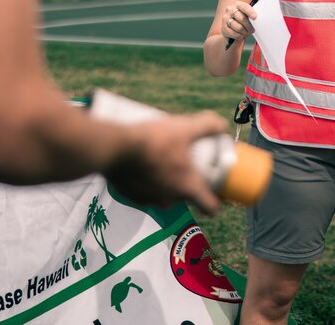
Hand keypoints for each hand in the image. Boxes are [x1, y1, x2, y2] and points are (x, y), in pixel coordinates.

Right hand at [107, 111, 229, 213]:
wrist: (112, 148)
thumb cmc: (151, 141)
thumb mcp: (185, 127)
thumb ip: (209, 125)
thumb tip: (221, 126)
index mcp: (187, 187)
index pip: (210, 207)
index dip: (217, 202)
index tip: (217, 191)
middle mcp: (169, 199)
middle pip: (187, 197)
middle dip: (188, 183)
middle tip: (187, 163)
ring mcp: (148, 200)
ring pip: (165, 194)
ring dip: (167, 181)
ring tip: (164, 159)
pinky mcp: (130, 196)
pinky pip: (145, 191)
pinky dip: (147, 181)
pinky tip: (144, 163)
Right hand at [222, 0, 257, 43]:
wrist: (232, 29)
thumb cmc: (243, 21)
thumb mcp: (247, 16)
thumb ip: (251, 16)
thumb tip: (257, 19)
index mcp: (238, 4)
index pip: (244, 7)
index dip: (250, 12)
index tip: (255, 17)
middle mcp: (230, 10)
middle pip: (242, 18)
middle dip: (249, 26)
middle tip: (252, 30)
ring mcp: (225, 18)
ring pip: (239, 27)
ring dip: (245, 32)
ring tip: (246, 32)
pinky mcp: (223, 27)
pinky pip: (234, 34)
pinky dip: (239, 36)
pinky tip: (241, 35)